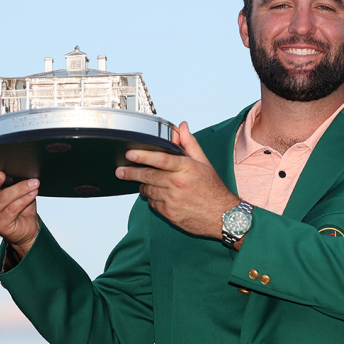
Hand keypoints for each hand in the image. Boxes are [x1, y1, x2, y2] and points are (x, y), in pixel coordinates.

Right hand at [0, 161, 39, 256]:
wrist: (27, 227)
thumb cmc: (19, 203)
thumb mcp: (13, 188)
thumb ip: (8, 178)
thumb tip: (13, 163)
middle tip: (2, 174)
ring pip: (3, 198)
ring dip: (20, 189)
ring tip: (34, 183)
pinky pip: (13, 209)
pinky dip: (24, 199)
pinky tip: (33, 193)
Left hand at [116, 121, 238, 239]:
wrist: (223, 216)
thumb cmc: (213, 188)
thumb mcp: (204, 163)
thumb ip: (190, 144)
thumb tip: (182, 127)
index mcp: (186, 168)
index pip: (160, 159)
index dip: (143, 156)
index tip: (129, 154)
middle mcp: (178, 184)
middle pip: (148, 176)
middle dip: (131, 172)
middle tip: (120, 171)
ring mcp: (173, 200)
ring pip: (148, 190)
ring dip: (143, 185)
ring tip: (143, 182)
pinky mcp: (170, 214)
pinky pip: (153, 204)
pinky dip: (152, 199)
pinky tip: (158, 195)